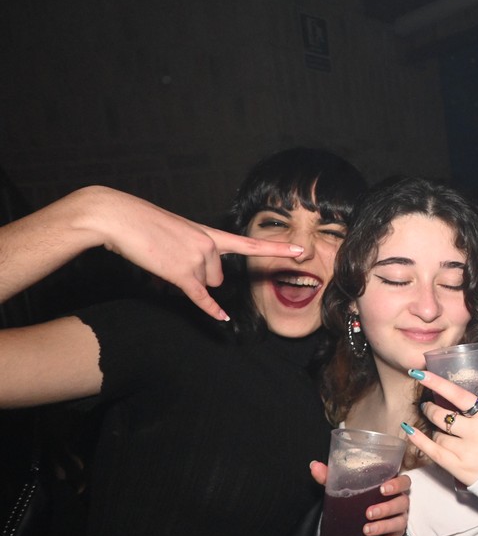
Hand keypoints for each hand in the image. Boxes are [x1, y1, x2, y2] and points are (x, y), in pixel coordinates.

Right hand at [73, 187, 304, 319]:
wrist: (118, 217)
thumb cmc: (142, 221)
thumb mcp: (177, 230)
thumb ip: (195, 248)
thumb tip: (200, 274)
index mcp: (210, 232)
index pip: (249, 243)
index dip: (278, 249)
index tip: (302, 252)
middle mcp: (209, 246)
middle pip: (217, 275)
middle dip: (200, 274)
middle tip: (172, 256)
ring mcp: (197, 260)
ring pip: (203, 284)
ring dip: (185, 279)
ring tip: (162, 258)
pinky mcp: (181, 274)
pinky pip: (200, 297)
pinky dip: (210, 309)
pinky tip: (222, 318)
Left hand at [308, 462, 410, 535]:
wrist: (361, 514)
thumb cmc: (359, 495)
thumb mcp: (345, 484)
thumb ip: (330, 476)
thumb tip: (314, 466)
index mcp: (392, 486)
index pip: (404, 482)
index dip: (397, 485)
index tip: (382, 488)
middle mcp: (399, 501)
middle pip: (401, 503)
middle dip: (386, 508)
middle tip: (368, 513)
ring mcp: (399, 518)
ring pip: (398, 522)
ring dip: (383, 527)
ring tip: (367, 530)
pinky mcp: (394, 534)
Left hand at [405, 369, 477, 485]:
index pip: (458, 395)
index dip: (437, 383)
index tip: (420, 373)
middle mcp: (474, 433)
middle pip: (441, 415)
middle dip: (431, 407)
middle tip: (429, 404)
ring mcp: (464, 451)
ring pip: (437, 433)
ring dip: (433, 427)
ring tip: (436, 425)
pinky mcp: (456, 468)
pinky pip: (431, 451)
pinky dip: (417, 439)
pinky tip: (409, 430)